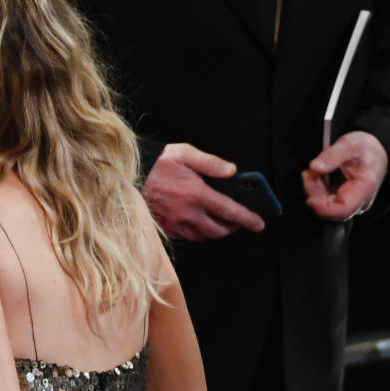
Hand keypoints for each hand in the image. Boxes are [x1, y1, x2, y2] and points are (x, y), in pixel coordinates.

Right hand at [142, 143, 264, 240]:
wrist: (129, 175)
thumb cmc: (158, 163)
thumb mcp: (186, 154)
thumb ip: (211, 163)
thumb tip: (232, 172)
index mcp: (197, 194)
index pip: (230, 211)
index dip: (248, 219)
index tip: (259, 223)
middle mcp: (188, 213)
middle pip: (219, 230)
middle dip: (233, 228)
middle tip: (239, 221)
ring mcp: (176, 223)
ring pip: (204, 236)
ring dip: (216, 232)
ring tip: (220, 222)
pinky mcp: (165, 227)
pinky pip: (188, 237)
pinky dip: (198, 233)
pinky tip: (199, 223)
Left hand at [303, 130, 387, 220]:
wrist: (371, 151)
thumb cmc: (363, 148)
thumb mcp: (349, 144)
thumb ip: (332, 155)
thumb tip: (315, 167)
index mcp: (364, 188)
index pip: (343, 210)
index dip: (323, 208)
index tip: (309, 198)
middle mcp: (359, 200)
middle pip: (330, 209)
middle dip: (314, 193)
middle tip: (309, 173)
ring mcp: (350, 202)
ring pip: (324, 205)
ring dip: (313, 189)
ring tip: (313, 171)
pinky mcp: (342, 200)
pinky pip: (323, 201)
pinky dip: (315, 189)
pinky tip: (316, 176)